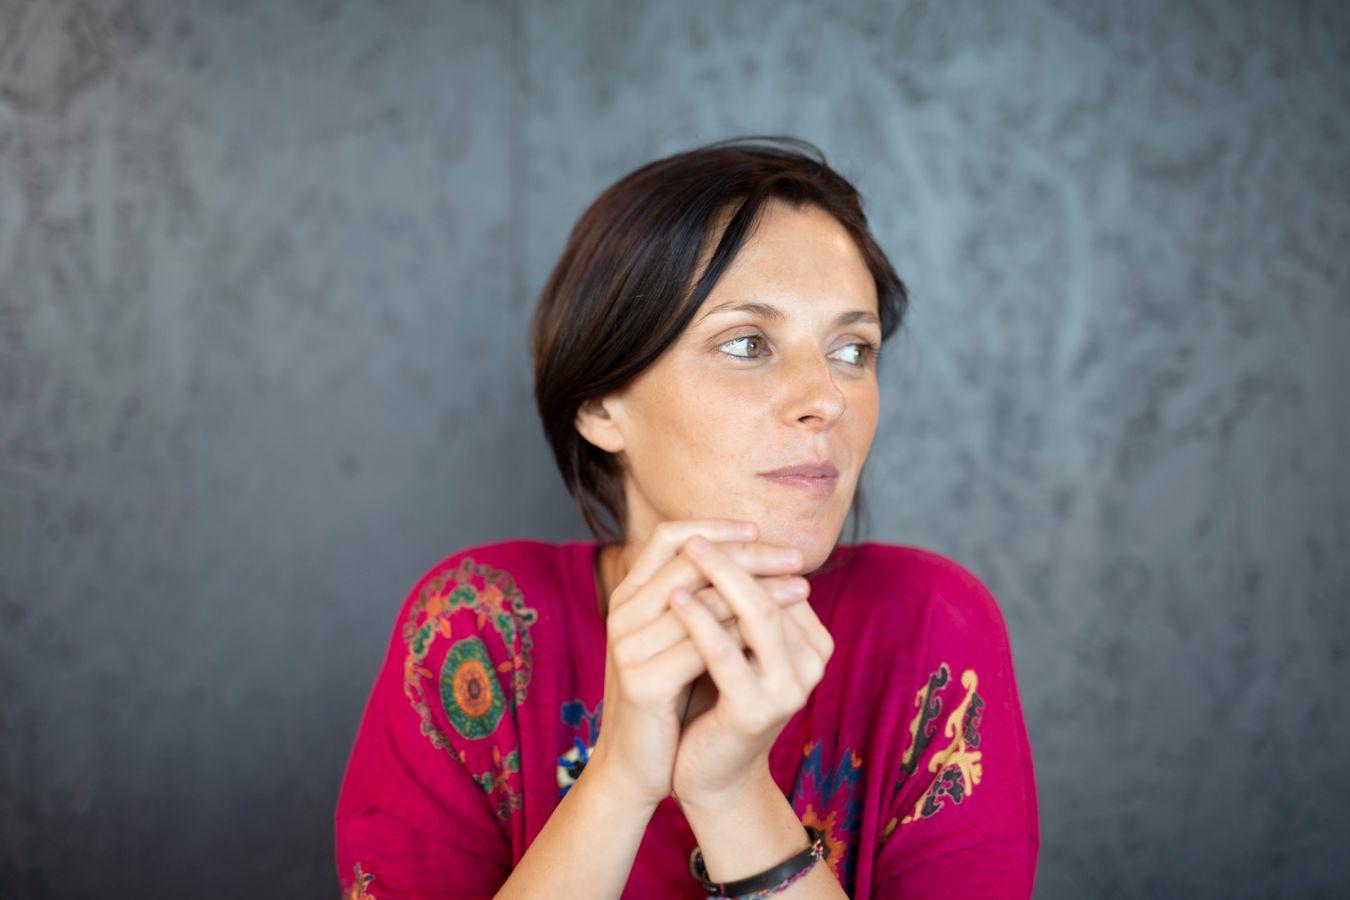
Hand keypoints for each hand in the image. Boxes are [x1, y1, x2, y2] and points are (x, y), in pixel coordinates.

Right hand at [586, 520, 813, 808]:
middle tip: (795, 556)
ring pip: (703, 602)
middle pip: (690, 561)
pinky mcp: (644, 684)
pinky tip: (777, 633)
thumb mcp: (674, 641)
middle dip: (749, 556)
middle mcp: (622, 614)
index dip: (715, 527)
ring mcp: (629, 648)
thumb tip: (750, 558)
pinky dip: (743, 635)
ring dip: (760, 591)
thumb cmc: (664, 700)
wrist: (633, 767)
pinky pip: (702, 648)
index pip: (666, 537)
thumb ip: (697, 602)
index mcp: (627, 597)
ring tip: (801, 587)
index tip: (759, 529)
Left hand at [667, 535, 835, 808]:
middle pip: (773, 590)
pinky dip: (700, 621)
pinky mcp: (758, 709)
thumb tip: (718, 533)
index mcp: (813, 642)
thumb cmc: (714, 700)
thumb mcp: (732, 643)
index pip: (781, 579)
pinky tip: (674, 600)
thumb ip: (737, 603)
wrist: (709, 773)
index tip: (706, 530)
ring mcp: (790, 687)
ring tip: (687, 555)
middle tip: (697, 536)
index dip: (743, 552)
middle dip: (734, 557)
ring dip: (718, 579)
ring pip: (757, 615)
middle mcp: (813, 663)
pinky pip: (726, 654)